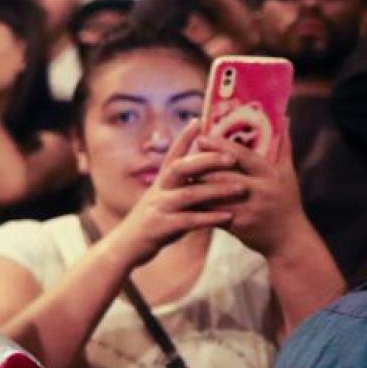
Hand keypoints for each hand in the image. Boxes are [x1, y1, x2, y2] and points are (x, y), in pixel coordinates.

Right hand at [106, 120, 242, 266]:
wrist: (125, 247)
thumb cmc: (150, 223)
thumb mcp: (161, 200)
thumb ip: (178, 187)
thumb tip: (199, 174)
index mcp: (160, 182)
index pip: (172, 154)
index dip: (184, 137)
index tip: (199, 120)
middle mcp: (157, 191)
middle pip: (180, 168)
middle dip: (206, 160)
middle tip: (232, 157)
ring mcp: (158, 208)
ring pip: (188, 194)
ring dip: (216, 190)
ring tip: (241, 188)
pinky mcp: (160, 227)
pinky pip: (188, 221)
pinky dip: (209, 218)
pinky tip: (228, 217)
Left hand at [196, 121, 307, 257]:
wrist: (289, 240)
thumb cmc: (287, 202)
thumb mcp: (288, 174)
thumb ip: (282, 147)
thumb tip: (283, 118)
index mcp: (270, 175)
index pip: (242, 156)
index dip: (220, 146)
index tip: (201, 137)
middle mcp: (260, 191)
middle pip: (222, 175)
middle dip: (201, 166)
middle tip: (183, 157)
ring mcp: (248, 210)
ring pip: (214, 195)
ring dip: (195, 186)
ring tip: (179, 176)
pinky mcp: (237, 226)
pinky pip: (212, 213)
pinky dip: (199, 206)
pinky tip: (185, 199)